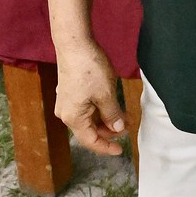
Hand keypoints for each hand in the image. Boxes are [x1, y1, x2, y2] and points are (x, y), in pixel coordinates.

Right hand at [53, 38, 127, 155]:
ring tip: (125, 116)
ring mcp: (67, 102)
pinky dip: (101, 110)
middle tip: (129, 126)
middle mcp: (66, 113)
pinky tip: (114, 106)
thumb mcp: (106, 94)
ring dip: (107, 119)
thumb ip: (112, 114)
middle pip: (90, 130)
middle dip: (110, 131)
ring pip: (89, 118)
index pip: (91, 140)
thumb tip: (117, 128)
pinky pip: (87, 108)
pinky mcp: (70, 93)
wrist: (74, 45)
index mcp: (73, 118)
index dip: (106, 147)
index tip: (121, 150)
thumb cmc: (89, 69)